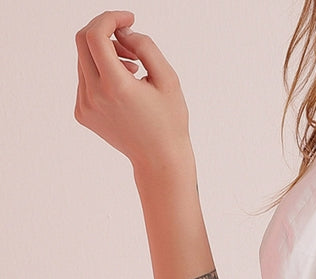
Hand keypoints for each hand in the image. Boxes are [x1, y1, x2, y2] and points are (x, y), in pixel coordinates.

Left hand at [74, 10, 192, 168]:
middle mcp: (94, 95)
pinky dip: (101, 73)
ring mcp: (84, 106)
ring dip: (105, 54)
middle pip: (83, 42)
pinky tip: (124, 88)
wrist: (159, 159)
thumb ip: (146, 47)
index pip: (95, 35)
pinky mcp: (82, 113)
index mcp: (116, 86)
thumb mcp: (168, 80)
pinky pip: (85, 80)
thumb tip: (123, 31)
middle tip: (129, 41)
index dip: (109, 18)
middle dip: (105, 32)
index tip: (128, 19)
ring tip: (133, 69)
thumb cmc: (169, 121)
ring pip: (84, 61)